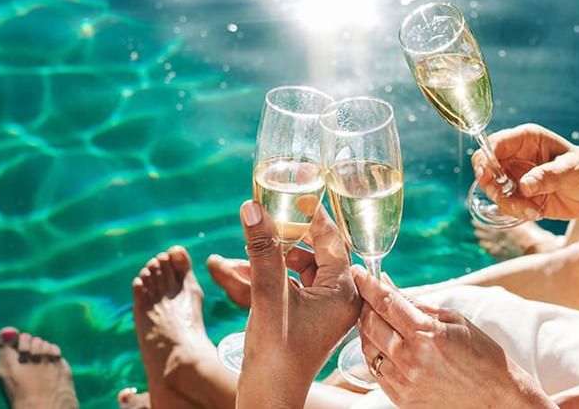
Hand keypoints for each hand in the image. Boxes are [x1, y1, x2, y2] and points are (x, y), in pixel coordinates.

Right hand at [237, 200, 360, 377]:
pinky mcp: (306, 318)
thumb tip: (253, 206)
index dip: (309, 214)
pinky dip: (266, 276)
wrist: (268, 398)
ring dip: (267, 259)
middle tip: (261, 216)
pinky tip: (234, 271)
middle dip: (280, 238)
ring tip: (234, 256)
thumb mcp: (268, 294)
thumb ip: (263, 249)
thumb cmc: (276, 353)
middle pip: (313, 251)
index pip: (331, 238)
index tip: (292, 191)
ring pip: (296, 268)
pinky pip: (288, 285)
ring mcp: (324, 309)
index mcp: (344, 290)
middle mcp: (340, 298)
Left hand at [352, 270, 552, 408]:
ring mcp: (404, 382)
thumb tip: (389, 286)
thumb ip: (417, 304)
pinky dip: (375, 353)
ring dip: (367, 330)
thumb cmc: (481, 354)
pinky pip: (376, 371)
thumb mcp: (454, 320)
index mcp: (427, 335)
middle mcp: (411, 360)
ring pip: (368, 348)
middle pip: (370, 324)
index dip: (367, 284)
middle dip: (365, 305)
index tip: (358, 272)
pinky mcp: (402, 399)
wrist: (496, 397)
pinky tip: (385, 344)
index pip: (386, 303)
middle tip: (367, 294)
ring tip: (377, 319)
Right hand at [472, 124, 578, 220]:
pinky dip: (516, 212)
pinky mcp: (521, 195)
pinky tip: (536, 213)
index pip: (494, 143)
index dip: (486, 158)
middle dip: (491, 184)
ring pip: (493, 190)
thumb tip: (524, 186)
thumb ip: (548, 176)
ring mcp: (517, 176)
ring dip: (508, 203)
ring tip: (534, 211)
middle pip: (485, 167)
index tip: (488, 176)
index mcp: (527, 139)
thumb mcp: (573, 170)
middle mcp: (517, 155)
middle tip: (504, 196)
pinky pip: (505, 204)